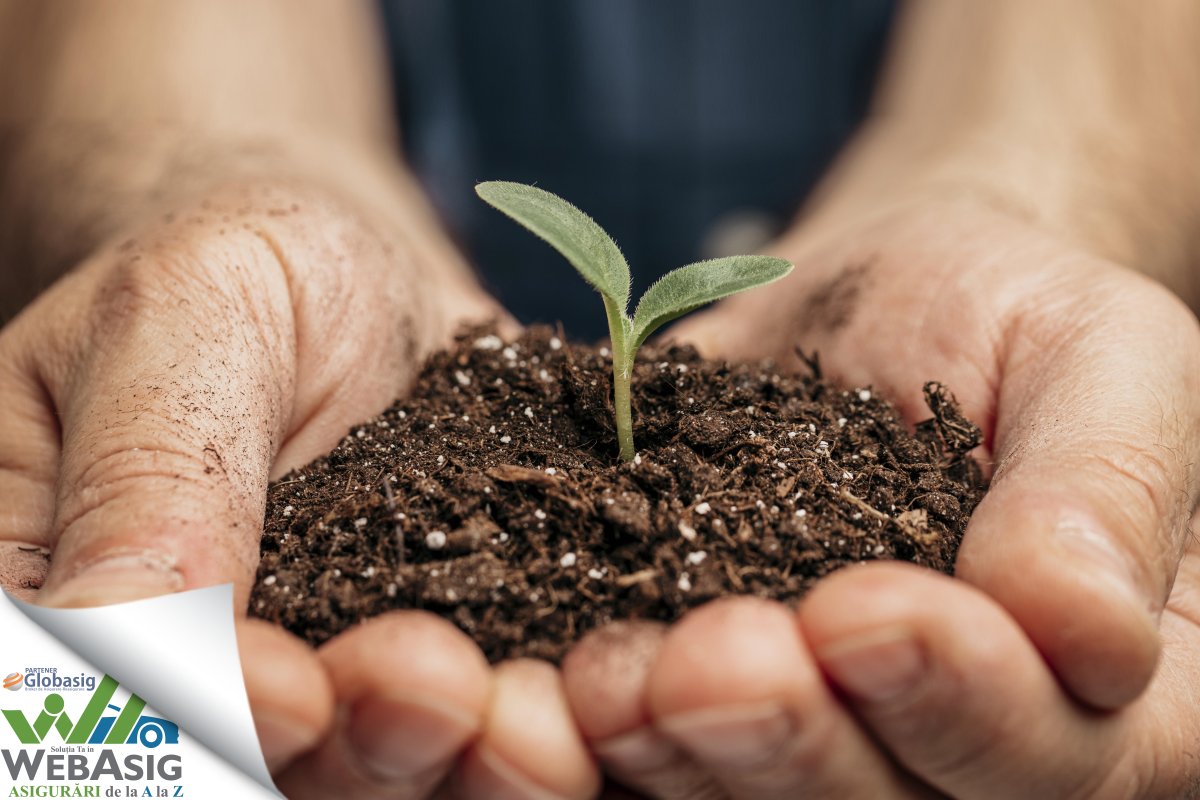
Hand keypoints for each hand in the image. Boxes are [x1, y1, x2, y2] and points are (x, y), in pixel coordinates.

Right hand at [0, 178, 598, 798]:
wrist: (346, 260)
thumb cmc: (233, 268)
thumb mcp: (174, 324)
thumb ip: (149, 475)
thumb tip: (113, 638)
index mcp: (103, 603)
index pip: (136, 698)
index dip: (218, 711)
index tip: (293, 685)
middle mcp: (238, 668)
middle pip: (296, 756)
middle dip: (376, 738)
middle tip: (442, 689)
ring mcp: (365, 665)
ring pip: (420, 748)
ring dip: (487, 745)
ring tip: (545, 704)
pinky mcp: (479, 637)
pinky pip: (528, 675)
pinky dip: (581, 685)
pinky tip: (632, 666)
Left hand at [558, 195, 1199, 797]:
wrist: (874, 309)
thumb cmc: (1005, 315)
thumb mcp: (1099, 352)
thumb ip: (1106, 486)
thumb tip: (1083, 628)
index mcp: (1123, 688)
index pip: (1059, 748)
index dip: (963, 699)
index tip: (864, 611)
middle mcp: (978, 741)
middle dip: (795, 741)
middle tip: (709, 664)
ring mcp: (844, 732)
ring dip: (685, 755)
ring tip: (614, 676)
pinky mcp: (726, 707)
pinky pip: (674, 751)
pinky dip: (617, 737)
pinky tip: (567, 683)